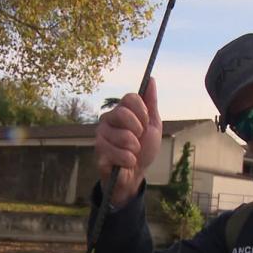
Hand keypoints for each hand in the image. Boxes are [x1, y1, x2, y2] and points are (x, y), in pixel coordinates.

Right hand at [95, 77, 161, 207]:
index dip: (142, 112)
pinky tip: (126, 162)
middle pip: (122, 113)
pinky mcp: (98, 150)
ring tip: (132, 152)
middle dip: (138, 130)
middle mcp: (108, 119)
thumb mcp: (153, 125)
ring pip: (122, 135)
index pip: (130, 98)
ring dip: (134, 148)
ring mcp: (101, 134)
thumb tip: (151, 79)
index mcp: (122, 110)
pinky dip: (127, 159)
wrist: (136, 173)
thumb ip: (151, 103)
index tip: (146, 123)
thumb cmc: (144, 148)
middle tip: (138, 139)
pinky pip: (116, 152)